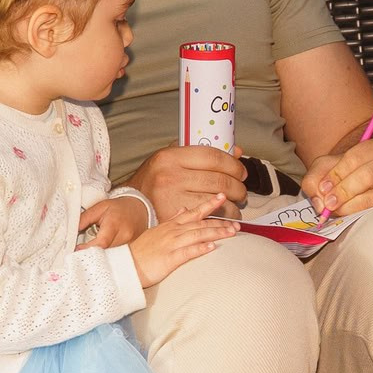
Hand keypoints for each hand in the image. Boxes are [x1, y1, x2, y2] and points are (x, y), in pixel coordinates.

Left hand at [76, 196, 148, 249]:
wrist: (138, 210)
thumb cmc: (117, 208)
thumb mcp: (99, 207)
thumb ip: (85, 218)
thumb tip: (72, 230)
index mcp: (115, 224)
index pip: (101, 242)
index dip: (88, 248)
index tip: (77, 250)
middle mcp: (124, 236)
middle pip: (105, 252)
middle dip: (91, 252)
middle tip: (80, 252)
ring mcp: (130, 245)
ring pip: (110, 256)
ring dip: (99, 254)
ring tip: (91, 250)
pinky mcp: (131, 250)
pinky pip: (116, 256)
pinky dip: (107, 255)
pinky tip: (101, 252)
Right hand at [128, 144, 248, 220]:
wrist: (130, 205)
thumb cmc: (153, 181)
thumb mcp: (170, 159)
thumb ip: (200, 154)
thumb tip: (236, 152)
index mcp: (170, 157)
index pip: (212, 157)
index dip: (233, 165)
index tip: (241, 172)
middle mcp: (171, 177)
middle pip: (218, 180)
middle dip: (237, 187)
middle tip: (241, 191)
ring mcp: (172, 199)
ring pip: (216, 202)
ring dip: (233, 206)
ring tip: (236, 206)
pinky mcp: (173, 220)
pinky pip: (206, 219)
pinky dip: (221, 220)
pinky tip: (227, 219)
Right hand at [130, 195, 238, 286]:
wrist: (123, 266)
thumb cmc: (140, 252)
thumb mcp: (155, 231)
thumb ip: (172, 220)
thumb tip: (184, 209)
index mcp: (170, 226)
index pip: (193, 212)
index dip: (209, 204)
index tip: (223, 196)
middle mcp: (172, 232)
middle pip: (200, 223)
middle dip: (220, 222)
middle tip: (238, 222)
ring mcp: (171, 244)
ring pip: (197, 235)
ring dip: (216, 233)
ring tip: (231, 232)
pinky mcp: (168, 258)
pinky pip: (187, 252)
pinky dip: (200, 248)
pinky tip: (212, 247)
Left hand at [300, 132, 372, 220]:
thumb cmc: (351, 169)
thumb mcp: (329, 164)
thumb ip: (316, 178)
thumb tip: (320, 202)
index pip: (356, 158)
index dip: (337, 174)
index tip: (324, 188)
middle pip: (368, 176)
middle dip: (345, 191)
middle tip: (329, 204)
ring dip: (351, 207)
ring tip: (337, 210)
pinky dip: (364, 216)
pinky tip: (352, 217)